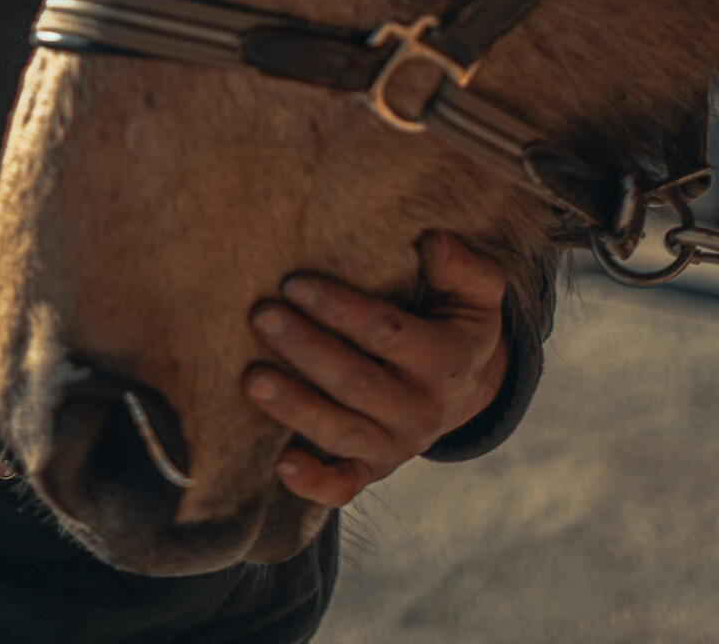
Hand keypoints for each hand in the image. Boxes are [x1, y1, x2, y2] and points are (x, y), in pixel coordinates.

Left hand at [243, 231, 508, 507]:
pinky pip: (344, 485)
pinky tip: (279, 463)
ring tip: (251, 379)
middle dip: (305, 349)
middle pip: (356, 383)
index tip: (293, 282)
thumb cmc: (456, 319)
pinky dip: (313, 482)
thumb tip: (431, 241)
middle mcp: (422, 410)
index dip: (339, 308)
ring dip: (295, 408)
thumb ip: (461, 265)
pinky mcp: (375, 469)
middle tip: (261, 315)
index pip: (386, 333)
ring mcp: (397, 445)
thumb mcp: (476, 290)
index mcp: (446, 360)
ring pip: (342, 433)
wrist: (468, 385)